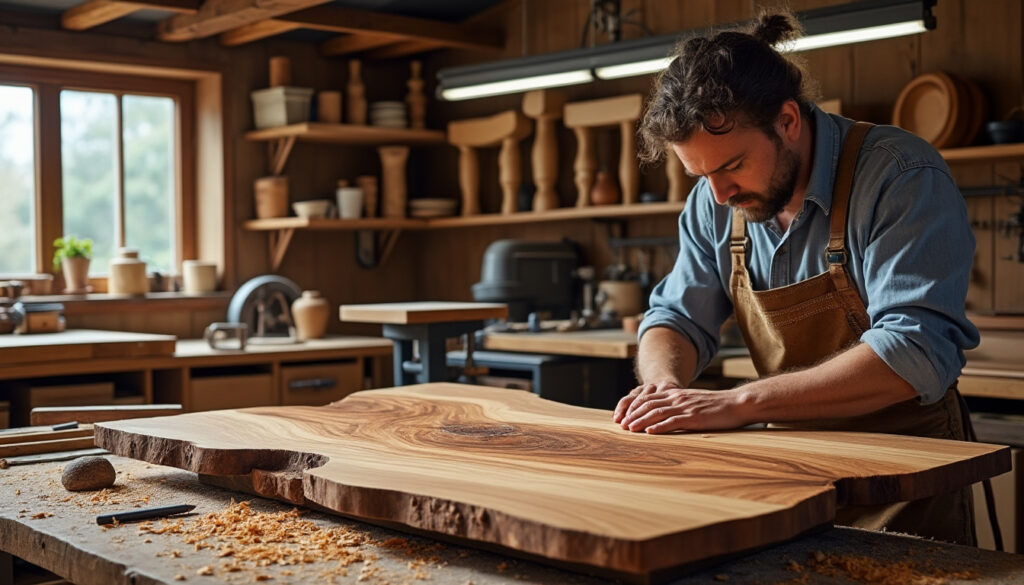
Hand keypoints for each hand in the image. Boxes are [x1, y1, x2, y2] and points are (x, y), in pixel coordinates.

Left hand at [613, 383, 747, 433]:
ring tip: (630, 429)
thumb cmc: (717, 406)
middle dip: (633, 414)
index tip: (625, 416)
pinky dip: (659, 427)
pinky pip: (673, 422)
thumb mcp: (694, 401)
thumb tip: (667, 413)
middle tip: (622, 425)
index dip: (635, 407)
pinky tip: (649, 433)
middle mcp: (678, 398)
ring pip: (657, 413)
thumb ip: (680, 404)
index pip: (650, 398)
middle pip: (649, 404)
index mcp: (677, 394)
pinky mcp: (694, 417)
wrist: (737, 403)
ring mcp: (685, 407)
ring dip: (641, 421)